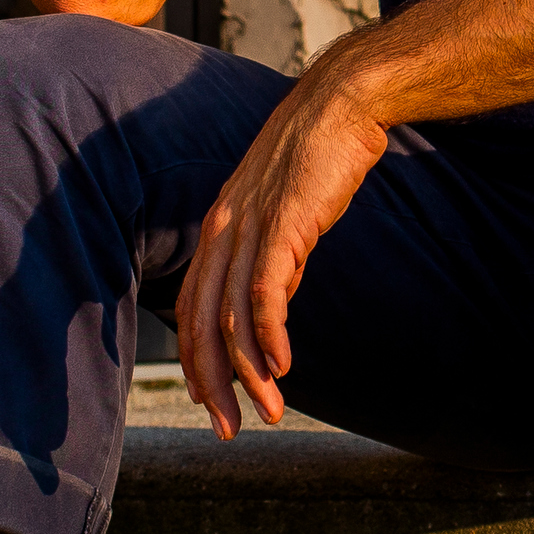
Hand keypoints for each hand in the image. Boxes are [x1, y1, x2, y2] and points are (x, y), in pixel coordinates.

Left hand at [175, 66, 390, 437]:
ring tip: (269, 414)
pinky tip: (282, 369)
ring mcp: (248, 227)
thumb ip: (276, 258)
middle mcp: (222, 230)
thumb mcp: (287, 215)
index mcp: (218, 229)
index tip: (210, 403)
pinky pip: (265, 292)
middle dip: (211, 383)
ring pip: (231, 316)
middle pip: (200, 322)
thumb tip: (275, 303)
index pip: (191, 308)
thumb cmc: (319, 157)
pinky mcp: (281, 224)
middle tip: (227, 429)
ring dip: (249, 373)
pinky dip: (269, 335)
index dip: (195, 361)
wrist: (342, 104)